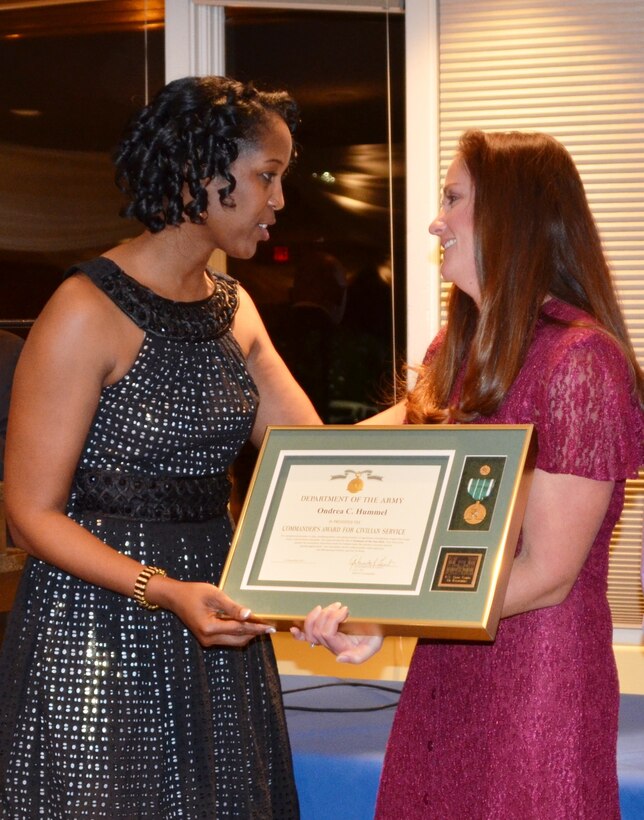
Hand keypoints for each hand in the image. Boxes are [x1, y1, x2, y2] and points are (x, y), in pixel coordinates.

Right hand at [149, 576, 273, 647]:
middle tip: (269, 626)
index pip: (239, 629)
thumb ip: (231, 607)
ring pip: (234, 641)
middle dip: (254, 633)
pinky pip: (227, 638)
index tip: (270, 626)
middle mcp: (208, 638)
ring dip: (247, 634)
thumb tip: (248, 615)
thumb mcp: (214, 595)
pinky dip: (238, 632)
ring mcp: (207, 640)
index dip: (256, 627)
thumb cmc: (194, 593)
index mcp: (209, 628)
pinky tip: (246, 624)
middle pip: (239, 639)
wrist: (175, 598)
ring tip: (261, 624)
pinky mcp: (207, 639)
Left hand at [290, 602, 383, 663]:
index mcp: (340, 647)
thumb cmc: (373, 639)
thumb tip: (339, 659)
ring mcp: (324, 639)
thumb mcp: (372, 648)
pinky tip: (294, 629)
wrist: (374, 632)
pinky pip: (305, 636)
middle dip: (327, 614)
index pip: (327, 633)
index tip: (345, 610)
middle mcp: (329, 644)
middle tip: (339, 606)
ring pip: (311, 629)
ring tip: (332, 607)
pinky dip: (298, 634)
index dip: (333, 619)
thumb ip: (357, 657)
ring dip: (318, 615)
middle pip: (317, 630)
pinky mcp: (322, 633)